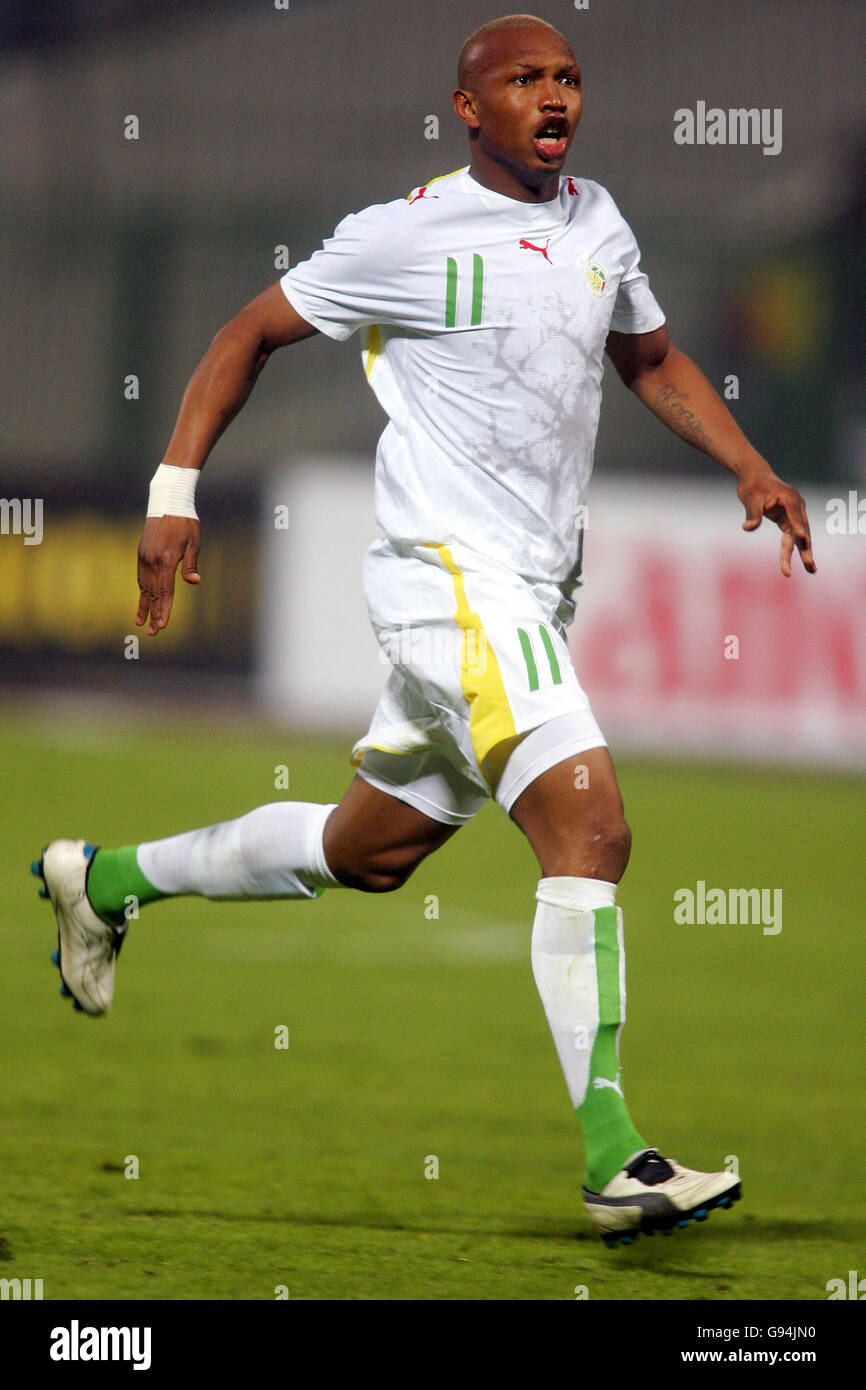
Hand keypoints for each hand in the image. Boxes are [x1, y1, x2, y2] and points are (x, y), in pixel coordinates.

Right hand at [136, 515, 201, 634]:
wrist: (167, 502)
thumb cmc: (186, 523)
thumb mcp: (194, 542)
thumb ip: (191, 564)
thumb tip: (195, 581)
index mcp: (167, 558)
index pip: (165, 590)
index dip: (164, 609)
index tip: (163, 625)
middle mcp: (152, 559)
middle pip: (153, 593)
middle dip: (154, 614)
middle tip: (153, 633)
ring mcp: (144, 556)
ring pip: (144, 587)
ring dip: (144, 606)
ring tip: (142, 623)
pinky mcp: (141, 553)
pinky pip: (141, 577)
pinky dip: (141, 592)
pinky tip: (142, 603)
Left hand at [738, 470, 815, 576]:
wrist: (755, 476)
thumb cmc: (752, 485)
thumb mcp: (750, 498)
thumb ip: (752, 513)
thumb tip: (747, 528)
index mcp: (789, 497)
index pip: (794, 514)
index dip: (798, 526)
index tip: (802, 537)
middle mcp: (796, 505)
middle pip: (802, 529)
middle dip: (805, 547)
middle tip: (808, 564)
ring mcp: (795, 513)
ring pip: (800, 535)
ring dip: (805, 552)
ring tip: (811, 569)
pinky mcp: (790, 519)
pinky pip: (794, 536)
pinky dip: (797, 548)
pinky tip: (804, 562)